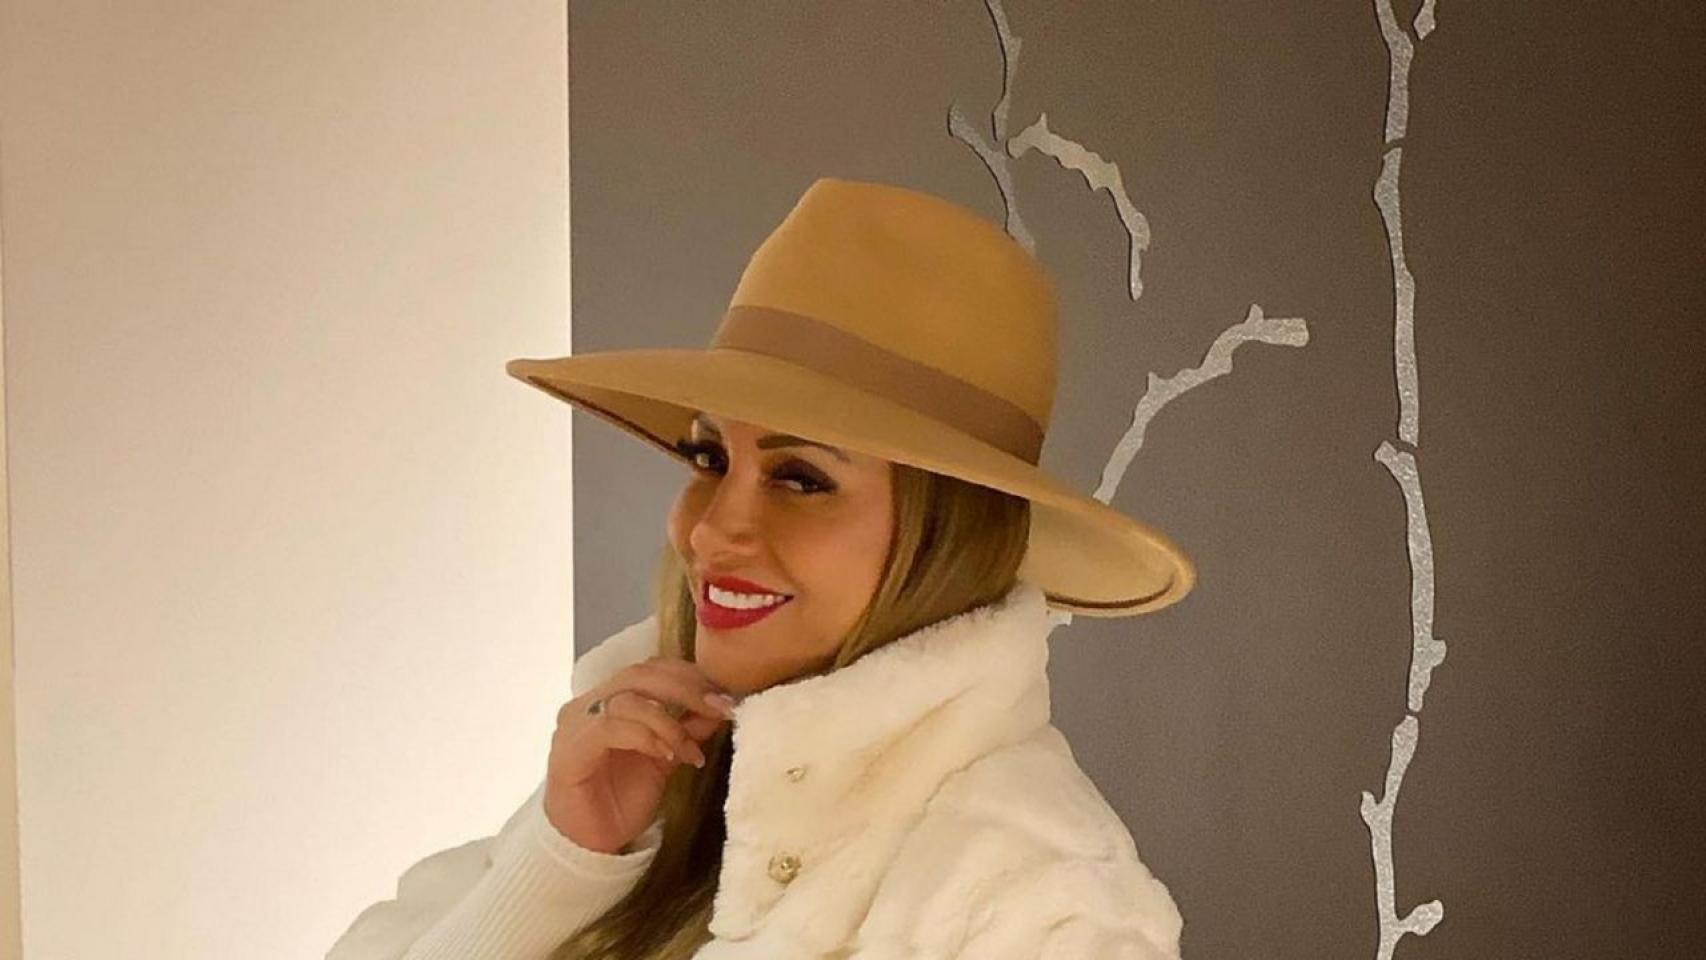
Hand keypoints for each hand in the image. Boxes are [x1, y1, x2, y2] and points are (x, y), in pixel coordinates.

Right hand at [543, 656, 736, 854]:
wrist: (589, 846)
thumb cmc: (621, 800)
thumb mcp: (666, 759)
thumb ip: (688, 730)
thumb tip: (721, 706)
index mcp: (610, 699)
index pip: (651, 668)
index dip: (690, 676)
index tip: (724, 697)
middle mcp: (589, 703)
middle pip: (639, 674)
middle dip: (685, 688)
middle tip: (718, 708)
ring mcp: (575, 724)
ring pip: (626, 698)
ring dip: (668, 721)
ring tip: (689, 748)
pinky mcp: (568, 750)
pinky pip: (609, 728)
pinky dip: (644, 737)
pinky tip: (665, 756)